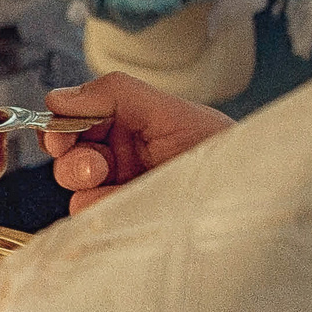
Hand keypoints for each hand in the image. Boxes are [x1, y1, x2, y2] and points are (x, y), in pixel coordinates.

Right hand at [40, 74, 233, 212]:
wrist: (253, 194)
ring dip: (91, 190)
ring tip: (125, 192)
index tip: (59, 136)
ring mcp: (123, 190)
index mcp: (128, 120)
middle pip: (66, 155)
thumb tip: (59, 97)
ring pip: (76, 190)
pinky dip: (105, 213)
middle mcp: (121, 155)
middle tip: (97, 167)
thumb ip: (116, 94)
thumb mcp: (172, 111)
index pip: (74, 117)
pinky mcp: (127, 218)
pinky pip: (94, 218)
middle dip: (73, 160)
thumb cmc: (222, 150)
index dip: (59, 124)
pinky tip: (132, 208)